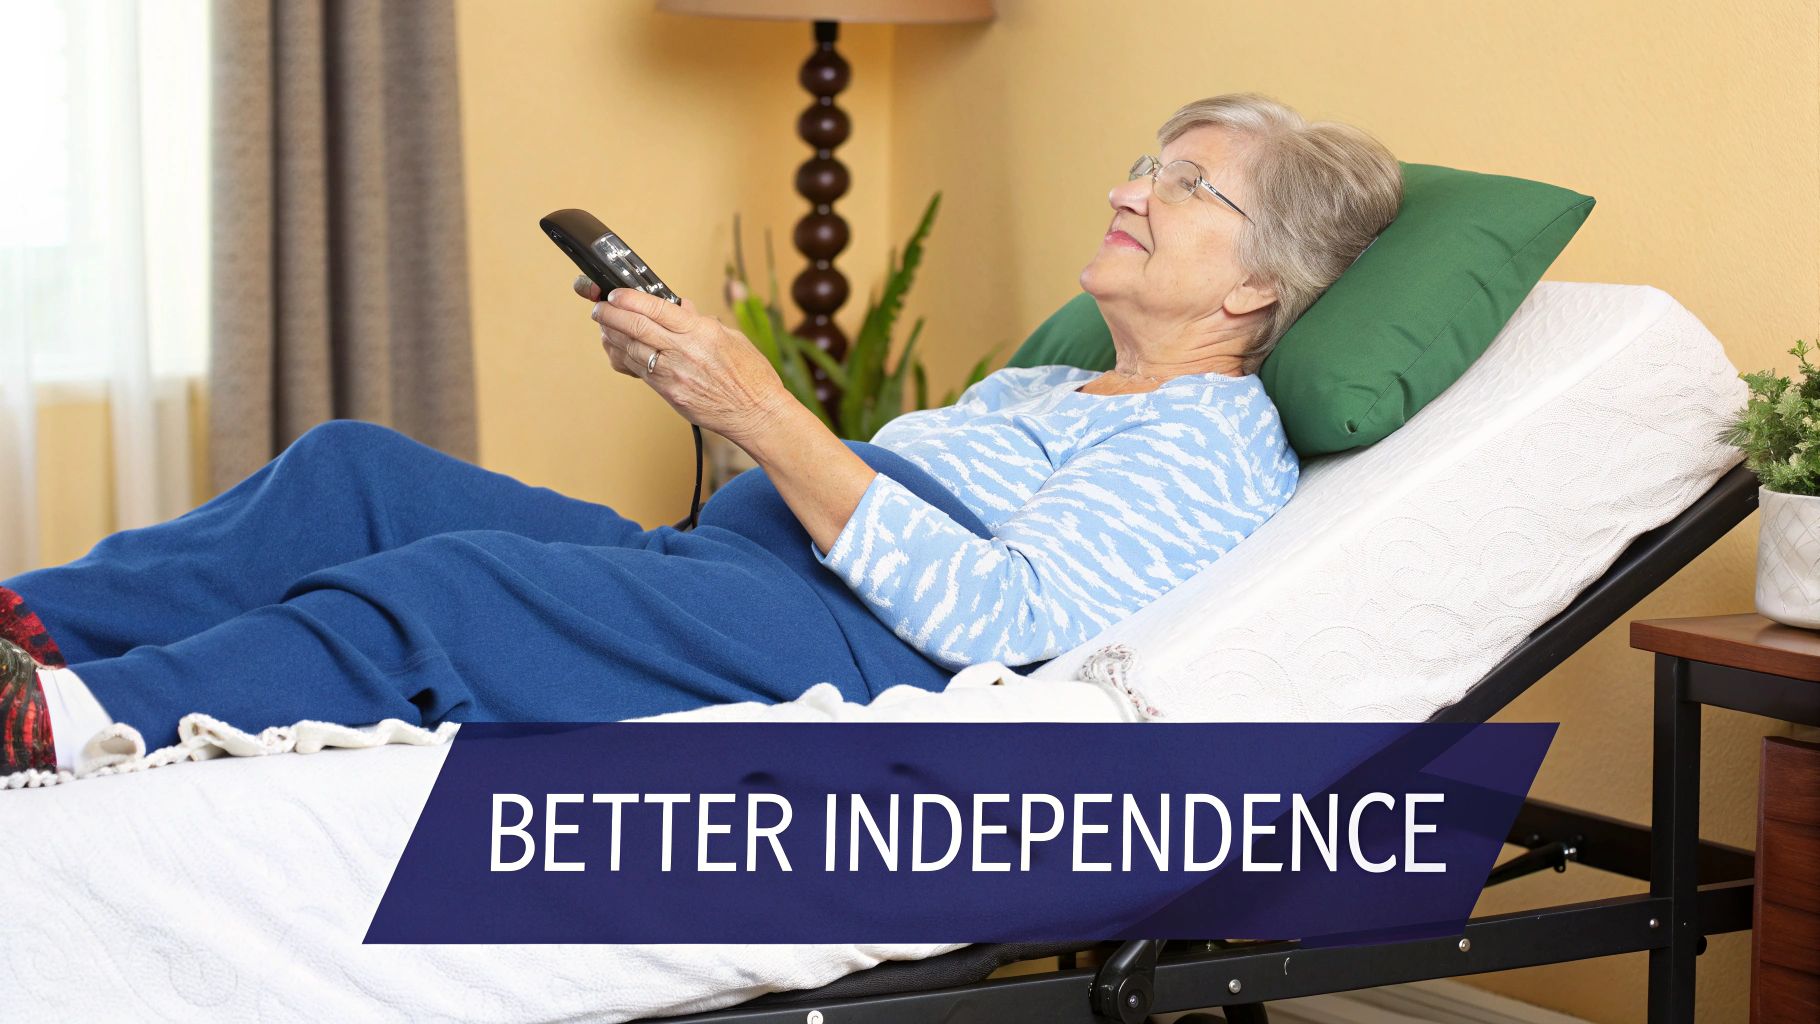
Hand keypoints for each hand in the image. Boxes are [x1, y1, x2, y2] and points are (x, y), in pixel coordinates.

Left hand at [577, 276, 791, 444]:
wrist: (756, 413)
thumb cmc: (751, 377)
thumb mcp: (731, 337)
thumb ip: (700, 322)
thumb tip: (680, 308)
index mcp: (700, 332)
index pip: (656, 309)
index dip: (630, 298)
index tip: (616, 293)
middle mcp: (683, 352)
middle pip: (635, 327)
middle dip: (610, 314)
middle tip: (599, 307)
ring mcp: (673, 374)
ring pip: (630, 349)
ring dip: (611, 335)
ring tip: (602, 325)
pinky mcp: (668, 393)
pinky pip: (637, 371)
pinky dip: (622, 357)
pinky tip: (615, 348)